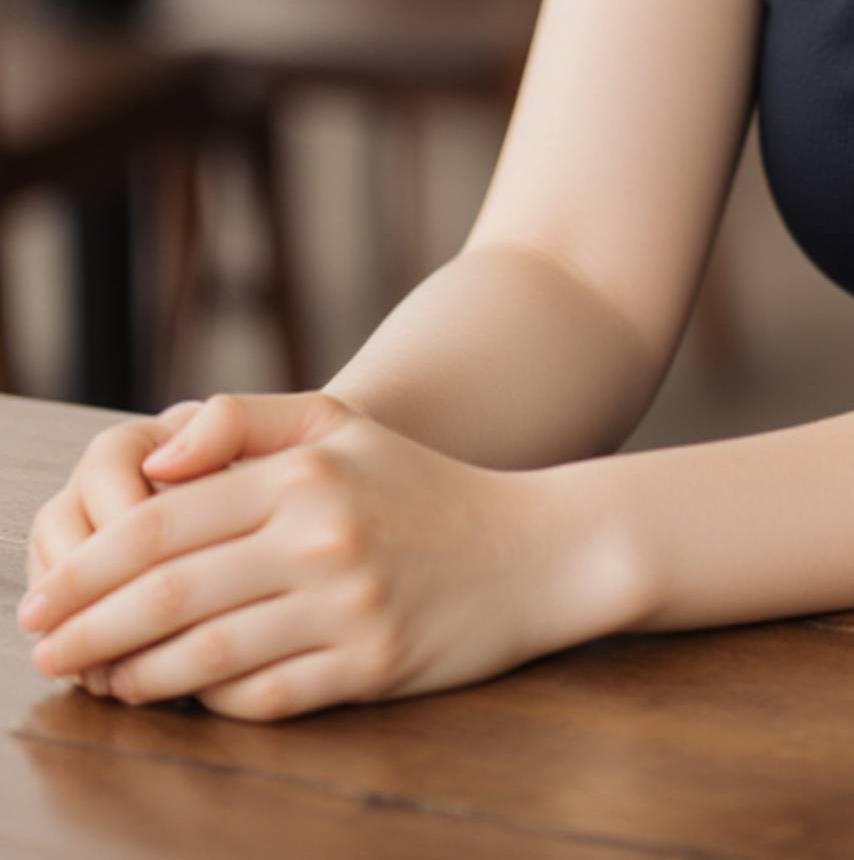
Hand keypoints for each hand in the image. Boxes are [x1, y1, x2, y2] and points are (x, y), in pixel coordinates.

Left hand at [17, 391, 573, 720]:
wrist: (533, 549)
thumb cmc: (421, 489)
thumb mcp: (341, 427)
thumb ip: (243, 420)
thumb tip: (154, 455)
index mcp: (305, 475)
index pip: (163, 524)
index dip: (87, 567)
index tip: (41, 595)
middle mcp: (323, 537)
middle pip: (171, 593)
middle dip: (88, 627)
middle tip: (42, 648)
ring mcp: (349, 607)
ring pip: (207, 655)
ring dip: (135, 676)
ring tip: (99, 680)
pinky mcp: (372, 669)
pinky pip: (264, 697)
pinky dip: (211, 704)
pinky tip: (183, 699)